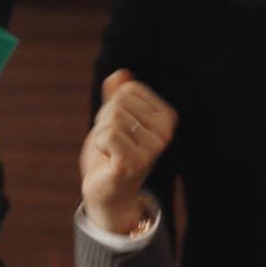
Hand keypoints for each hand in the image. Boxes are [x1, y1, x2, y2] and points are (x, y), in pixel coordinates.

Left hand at [80, 69, 176, 233]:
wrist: (108, 193)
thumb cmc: (111, 155)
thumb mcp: (113, 121)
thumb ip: (116, 97)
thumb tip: (120, 73)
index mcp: (165, 118)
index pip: (128, 90)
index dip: (114, 107)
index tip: (119, 129)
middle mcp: (164, 133)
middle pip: (119, 103)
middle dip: (106, 121)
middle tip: (113, 144)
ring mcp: (151, 149)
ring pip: (112, 119)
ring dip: (102, 135)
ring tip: (111, 152)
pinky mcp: (134, 163)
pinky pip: (108, 135)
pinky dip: (100, 145)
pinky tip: (108, 159)